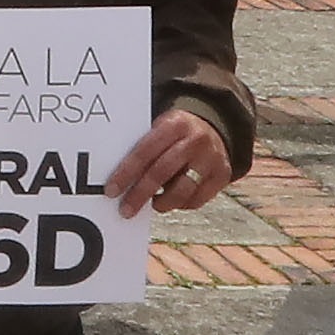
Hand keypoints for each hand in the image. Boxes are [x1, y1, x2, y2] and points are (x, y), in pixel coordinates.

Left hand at [114, 104, 236, 215]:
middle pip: (162, 172)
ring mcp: (211, 159)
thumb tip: (116, 175)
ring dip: (163, 202)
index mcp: (175, 124)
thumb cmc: (175, 133)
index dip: (126, 172)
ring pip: (182, 190)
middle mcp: (195, 140)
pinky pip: (197, 199)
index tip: (111, 190)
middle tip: (125, 210)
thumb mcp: (161, 128)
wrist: (215, 128)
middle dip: (140, 194)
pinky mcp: (222, 175)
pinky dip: (181, 204)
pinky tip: (172, 200)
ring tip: (153, 204)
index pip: (146, 150)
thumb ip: (144, 147)